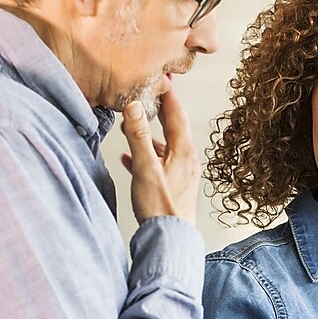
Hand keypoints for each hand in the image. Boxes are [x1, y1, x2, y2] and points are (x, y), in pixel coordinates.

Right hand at [119, 89, 199, 223]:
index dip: (167, 94)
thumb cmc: (160, 208)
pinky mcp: (174, 186)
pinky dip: (146, 155)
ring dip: (149, 134)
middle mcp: (187, 160)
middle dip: (158, 111)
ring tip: (132, 125)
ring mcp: (182, 173)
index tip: (160, 78)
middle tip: (146, 96)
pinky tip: (130, 158)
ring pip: (165, 145)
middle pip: (173, 127)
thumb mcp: (145, 167)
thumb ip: (138, 136)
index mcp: (183, 151)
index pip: (176, 113)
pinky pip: (160, 163)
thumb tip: (134, 106)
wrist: (170, 240)